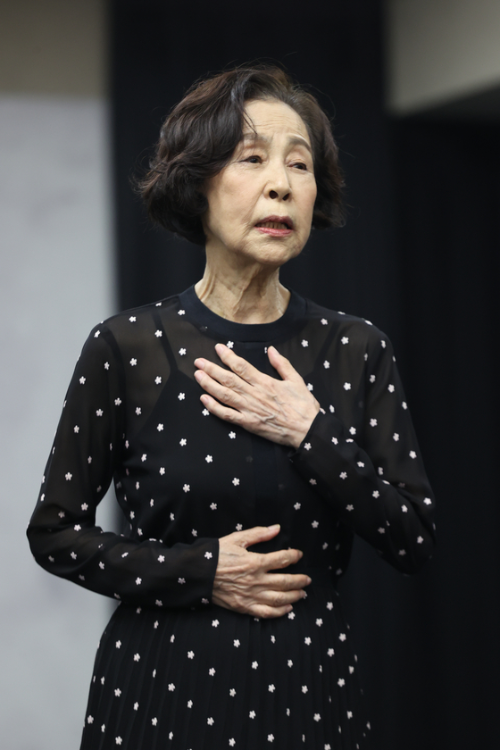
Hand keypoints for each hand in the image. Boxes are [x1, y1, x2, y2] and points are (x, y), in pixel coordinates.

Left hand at [194, 344, 319, 448]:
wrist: (307, 430)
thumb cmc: (303, 406)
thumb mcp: (296, 380)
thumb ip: (282, 364)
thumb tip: (271, 350)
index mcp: (265, 382)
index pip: (241, 366)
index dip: (228, 356)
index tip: (217, 348)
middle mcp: (254, 394)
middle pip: (228, 379)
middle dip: (211, 369)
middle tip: (198, 361)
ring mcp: (249, 409)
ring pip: (225, 395)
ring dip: (209, 385)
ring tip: (197, 376)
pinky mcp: (248, 423)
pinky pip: (227, 415)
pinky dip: (214, 408)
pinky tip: (204, 400)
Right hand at [212, 524, 310, 617]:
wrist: (197, 573)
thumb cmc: (217, 554)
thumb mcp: (237, 539)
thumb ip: (259, 534)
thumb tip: (277, 528)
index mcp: (255, 562)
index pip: (282, 559)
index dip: (294, 556)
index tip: (299, 555)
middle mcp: (256, 580)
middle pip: (285, 581)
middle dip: (300, 580)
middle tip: (307, 579)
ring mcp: (250, 595)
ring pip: (279, 598)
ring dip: (294, 596)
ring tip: (302, 593)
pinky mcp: (244, 607)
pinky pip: (266, 613)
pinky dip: (279, 612)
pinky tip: (288, 608)